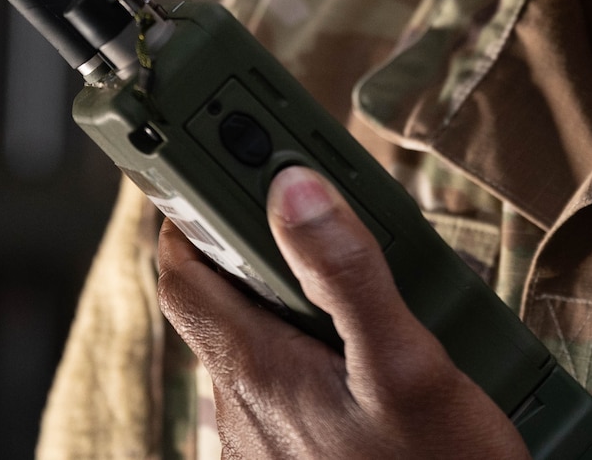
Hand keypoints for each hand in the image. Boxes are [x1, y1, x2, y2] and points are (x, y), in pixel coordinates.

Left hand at [156, 166, 527, 459]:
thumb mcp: (409, 367)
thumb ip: (348, 273)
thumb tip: (292, 187)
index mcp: (256, 372)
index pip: (182, 272)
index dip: (191, 211)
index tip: (219, 161)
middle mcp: (243, 411)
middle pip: (223, 303)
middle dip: (262, 251)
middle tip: (319, 213)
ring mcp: (268, 447)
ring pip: (260, 348)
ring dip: (296, 306)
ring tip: (365, 286)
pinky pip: (289, 393)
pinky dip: (317, 357)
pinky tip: (375, 361)